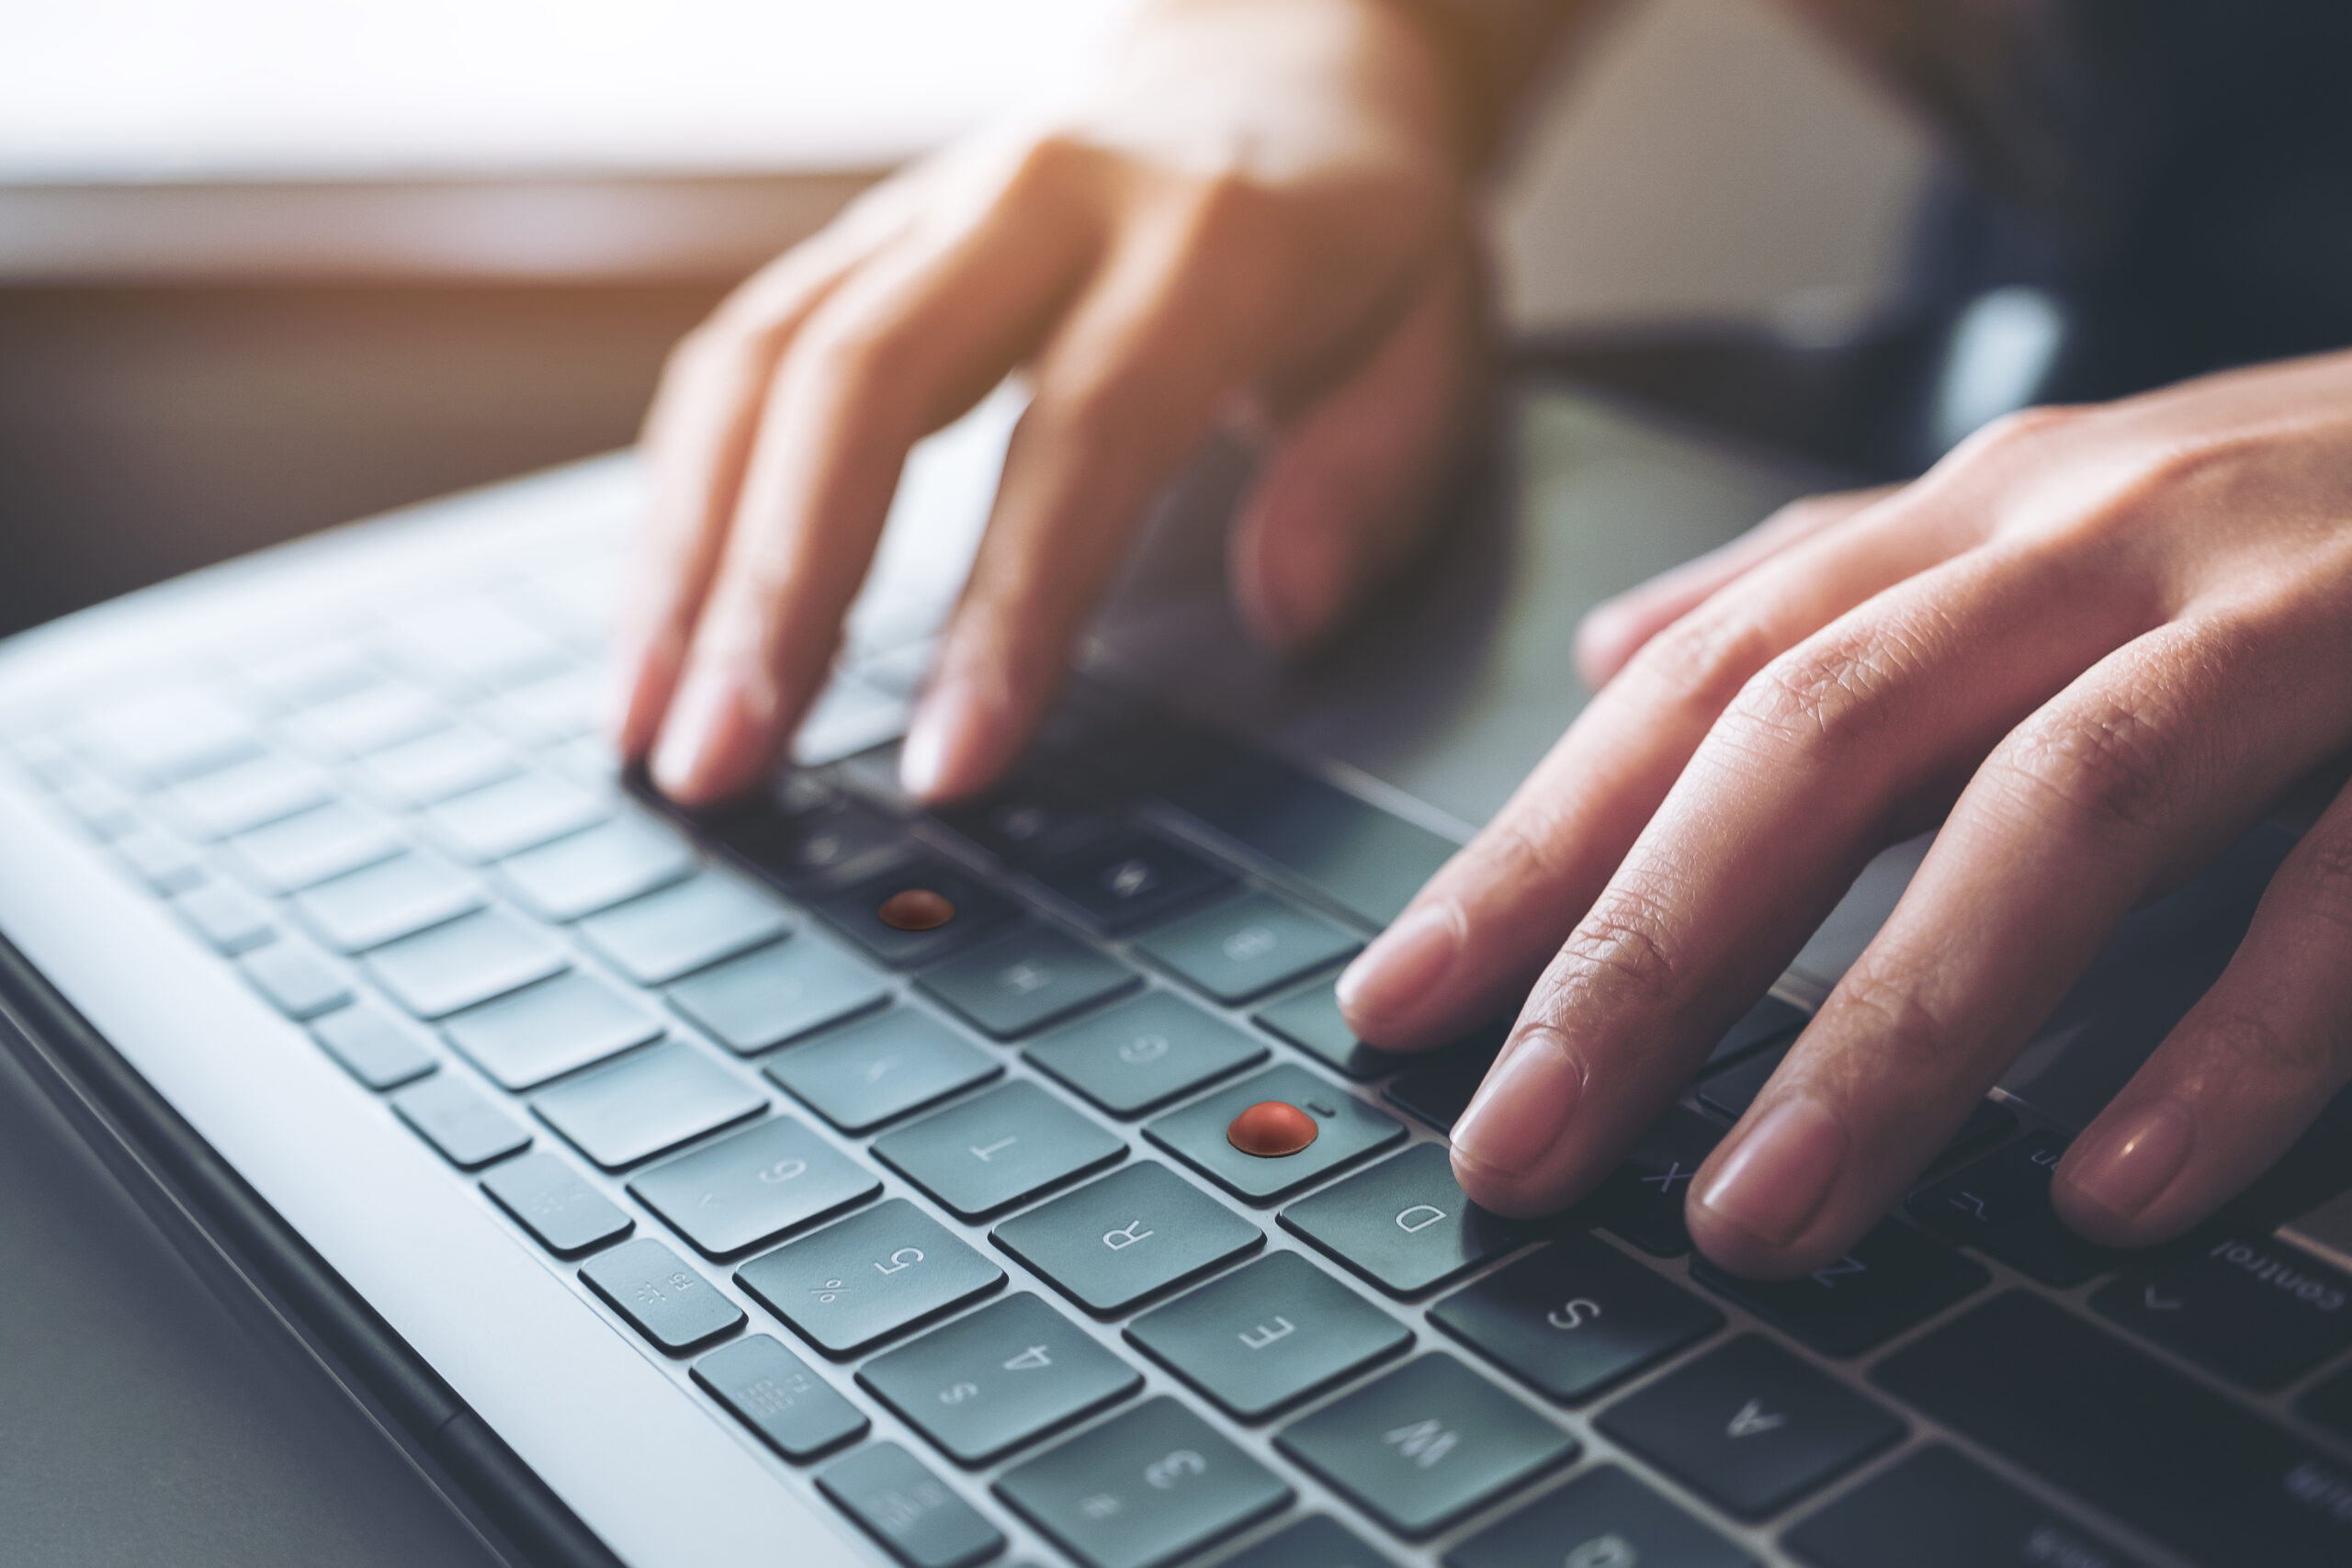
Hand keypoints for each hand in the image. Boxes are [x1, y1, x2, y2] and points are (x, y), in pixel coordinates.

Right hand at [613, 0, 1483, 806]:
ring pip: (764, 364)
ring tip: (646, 729)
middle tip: (719, 766)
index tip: (945, 769)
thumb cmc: (1359, 238)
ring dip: (686, 555)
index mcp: (1210, 236)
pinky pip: (737, 355)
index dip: (1009, 605)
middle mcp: (1040, 198)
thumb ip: (1377, 469)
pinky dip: (679, 499)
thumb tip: (1286, 606)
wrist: (1270, 60)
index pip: (1087, 428)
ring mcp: (929, 205)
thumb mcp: (1440, 338)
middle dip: (779, 589)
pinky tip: (656, 629)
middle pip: (865, 381)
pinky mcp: (860, 238)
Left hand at [1336, 349, 2351, 1277]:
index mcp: (1978, 524)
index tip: (1402, 1008)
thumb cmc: (2293, 519)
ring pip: (2058, 812)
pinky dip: (2226, 1044)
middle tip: (1518, 1148)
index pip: (1698, 690)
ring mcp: (2293, 622)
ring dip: (1892, 1030)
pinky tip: (2110, 1193)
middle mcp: (2103, 548)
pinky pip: (2341, 889)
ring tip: (1756, 1220)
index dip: (1535, 851)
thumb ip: (1832, 591)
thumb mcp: (2038, 524)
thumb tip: (1618, 655)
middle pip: (1820, 741)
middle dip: (1647, 954)